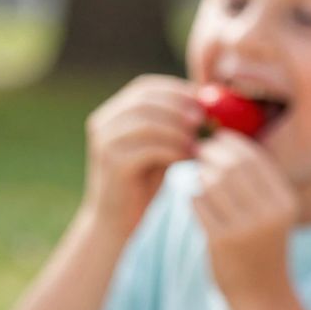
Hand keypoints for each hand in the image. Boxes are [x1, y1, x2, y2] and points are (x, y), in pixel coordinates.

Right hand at [82, 75, 202, 236]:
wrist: (118, 222)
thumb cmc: (145, 183)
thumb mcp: (161, 145)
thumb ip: (174, 124)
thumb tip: (207, 100)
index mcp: (113, 113)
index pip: (146, 87)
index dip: (176, 90)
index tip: (202, 103)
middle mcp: (103, 122)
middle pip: (145, 99)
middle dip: (178, 107)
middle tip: (202, 120)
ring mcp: (104, 142)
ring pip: (147, 122)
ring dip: (177, 130)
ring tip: (196, 143)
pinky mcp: (112, 163)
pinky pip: (147, 148)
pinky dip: (171, 150)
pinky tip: (185, 159)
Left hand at [193, 131, 297, 298]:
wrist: (261, 294)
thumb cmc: (262, 247)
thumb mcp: (272, 214)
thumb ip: (256, 184)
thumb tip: (224, 145)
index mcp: (284, 201)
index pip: (255, 159)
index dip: (232, 143)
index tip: (216, 138)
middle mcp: (268, 212)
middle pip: (232, 167)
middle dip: (211, 153)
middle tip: (197, 149)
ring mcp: (245, 227)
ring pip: (212, 183)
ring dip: (199, 174)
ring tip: (195, 174)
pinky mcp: (221, 240)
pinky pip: (199, 205)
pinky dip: (193, 197)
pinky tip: (193, 199)